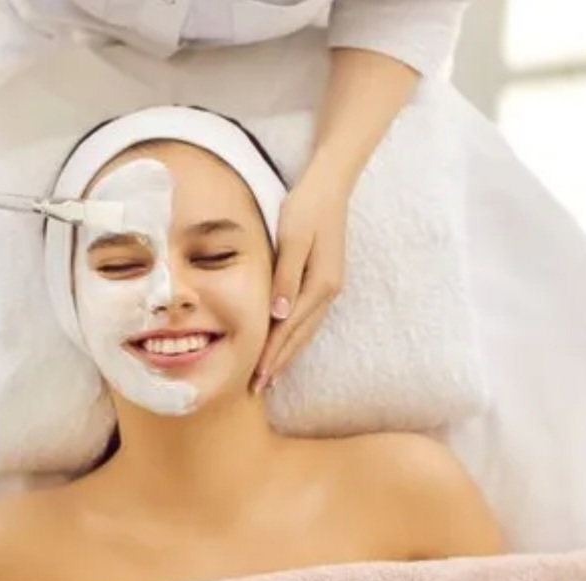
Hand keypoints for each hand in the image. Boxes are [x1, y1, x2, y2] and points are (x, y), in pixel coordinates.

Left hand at [254, 170, 349, 391]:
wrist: (330, 185)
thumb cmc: (306, 208)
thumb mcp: (293, 239)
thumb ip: (285, 277)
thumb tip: (278, 316)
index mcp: (319, 285)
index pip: (289, 330)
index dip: (272, 355)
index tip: (256, 379)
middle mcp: (327, 292)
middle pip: (299, 337)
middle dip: (278, 364)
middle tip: (257, 389)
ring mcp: (329, 288)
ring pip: (305, 331)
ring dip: (287, 355)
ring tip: (269, 376)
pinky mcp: (325, 281)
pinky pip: (308, 319)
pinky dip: (294, 337)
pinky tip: (285, 344)